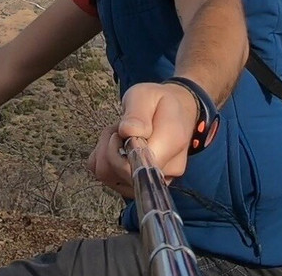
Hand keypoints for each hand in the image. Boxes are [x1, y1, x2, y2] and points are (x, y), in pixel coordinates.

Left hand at [85, 82, 197, 197]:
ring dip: (105, 151)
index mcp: (172, 144)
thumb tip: (128, 132)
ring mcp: (153, 181)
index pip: (137, 167)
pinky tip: (118, 145)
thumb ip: (137, 113)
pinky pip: (108, 178)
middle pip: (120, 174)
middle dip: (108, 146)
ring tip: (120, 134)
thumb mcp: (146, 95)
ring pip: (110, 177)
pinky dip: (105, 159)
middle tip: (120, 126)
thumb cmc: (159, 102)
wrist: (176, 113)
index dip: (118, 150)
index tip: (121, 129)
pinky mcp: (140, 184)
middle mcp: (166, 171)